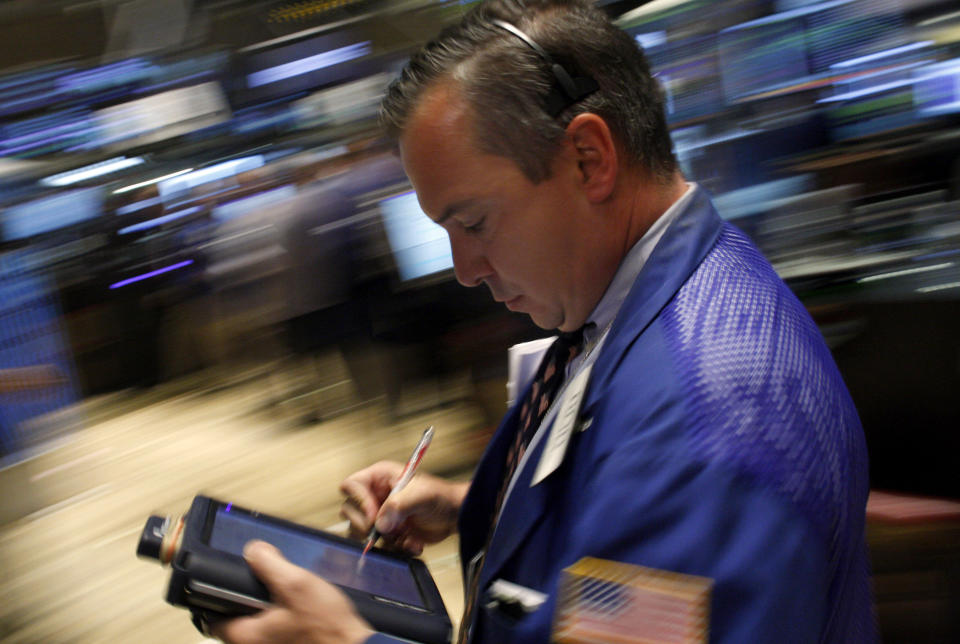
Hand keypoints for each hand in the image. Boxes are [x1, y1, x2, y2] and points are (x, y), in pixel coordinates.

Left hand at [211, 541, 373, 643]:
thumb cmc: (326, 626)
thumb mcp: (296, 583)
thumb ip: (270, 564)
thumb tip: (253, 550)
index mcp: (246, 635)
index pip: (210, 617)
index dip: (214, 594)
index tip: (224, 578)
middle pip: (234, 618)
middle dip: (243, 596)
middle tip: (260, 579)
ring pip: (255, 623)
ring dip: (263, 605)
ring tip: (281, 588)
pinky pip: (273, 628)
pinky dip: (277, 614)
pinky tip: (295, 603)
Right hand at [339, 461, 469, 554]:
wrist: (455, 516)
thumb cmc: (440, 497)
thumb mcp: (421, 495)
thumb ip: (398, 505)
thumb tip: (379, 524)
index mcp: (379, 477)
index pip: (351, 485)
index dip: (359, 501)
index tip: (374, 515)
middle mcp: (375, 495)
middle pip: (350, 510)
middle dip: (366, 525)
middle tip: (387, 530)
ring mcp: (380, 515)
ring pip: (360, 531)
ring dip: (382, 538)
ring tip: (404, 536)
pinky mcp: (387, 532)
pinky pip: (378, 544)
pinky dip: (395, 547)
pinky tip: (412, 542)